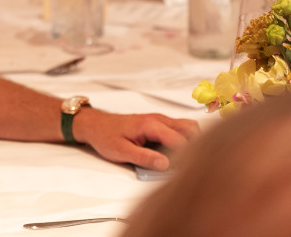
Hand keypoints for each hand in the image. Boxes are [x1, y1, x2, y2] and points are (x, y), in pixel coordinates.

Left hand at [72, 108, 198, 170]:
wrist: (96, 124)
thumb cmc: (106, 135)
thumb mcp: (121, 151)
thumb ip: (144, 158)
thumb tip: (165, 164)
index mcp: (150, 125)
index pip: (179, 140)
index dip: (184, 157)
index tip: (183, 170)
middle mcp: (158, 119)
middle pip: (191, 129)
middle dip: (194, 146)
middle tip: (188, 164)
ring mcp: (160, 120)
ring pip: (187, 127)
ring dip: (191, 141)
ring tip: (184, 159)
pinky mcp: (159, 124)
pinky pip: (179, 128)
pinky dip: (184, 139)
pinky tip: (177, 153)